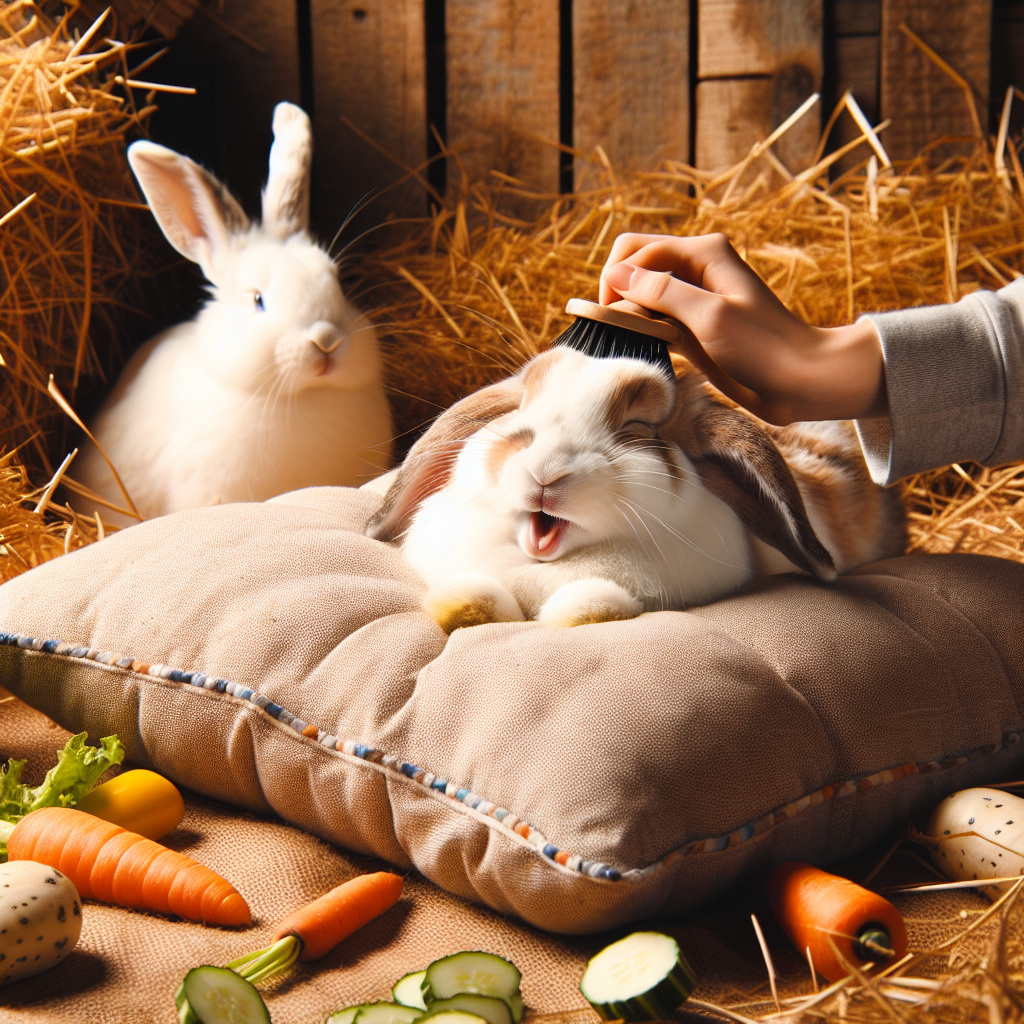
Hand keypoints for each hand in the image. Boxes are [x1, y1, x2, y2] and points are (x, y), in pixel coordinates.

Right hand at [600, 232, 885, 423]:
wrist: (799, 380)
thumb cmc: (763, 347)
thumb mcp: (710, 316)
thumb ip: (662, 292)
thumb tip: (615, 274)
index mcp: (703, 253)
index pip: (638, 250)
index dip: (617, 278)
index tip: (611, 316)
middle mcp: (695, 269)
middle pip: (636, 267)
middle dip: (619, 293)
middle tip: (622, 329)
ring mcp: (693, 298)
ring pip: (641, 294)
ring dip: (629, 314)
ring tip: (634, 341)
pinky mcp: (692, 325)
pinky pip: (654, 318)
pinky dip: (643, 330)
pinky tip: (647, 348)